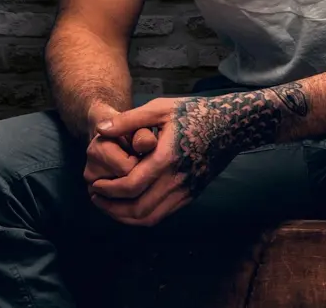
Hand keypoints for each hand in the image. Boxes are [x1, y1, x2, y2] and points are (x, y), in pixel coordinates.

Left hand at [87, 96, 235, 226]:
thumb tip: (101, 130)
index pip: (130, 186)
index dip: (108, 190)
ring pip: (149, 217)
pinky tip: (130, 203)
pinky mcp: (190, 195)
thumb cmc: (195, 113)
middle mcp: (177, 180)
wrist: (231, 126)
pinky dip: (141, 216)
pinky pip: (162, 215)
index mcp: (166, 158)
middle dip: (111, 207)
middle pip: (137, 209)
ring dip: (124, 216)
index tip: (94, 184)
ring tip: (109, 204)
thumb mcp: (161, 108)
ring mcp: (185, 191)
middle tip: (96, 197)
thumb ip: (129, 120)